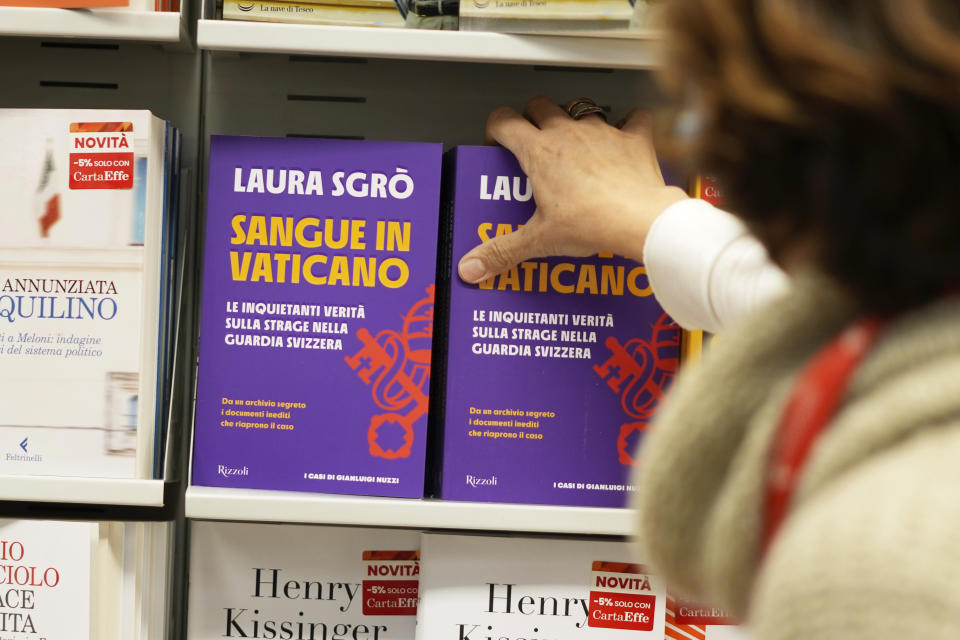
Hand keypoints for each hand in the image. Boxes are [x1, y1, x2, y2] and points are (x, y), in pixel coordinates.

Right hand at [457, 96, 688, 283]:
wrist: (637, 219)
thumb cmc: (590, 223)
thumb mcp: (538, 240)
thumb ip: (501, 252)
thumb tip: (472, 267)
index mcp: (538, 151)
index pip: (504, 122)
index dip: (496, 130)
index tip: (497, 145)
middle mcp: (568, 133)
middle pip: (539, 105)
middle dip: (532, 117)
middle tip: (532, 139)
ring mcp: (601, 131)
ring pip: (581, 107)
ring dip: (574, 118)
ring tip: (573, 138)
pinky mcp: (632, 139)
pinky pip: (633, 118)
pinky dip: (630, 123)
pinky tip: (626, 133)